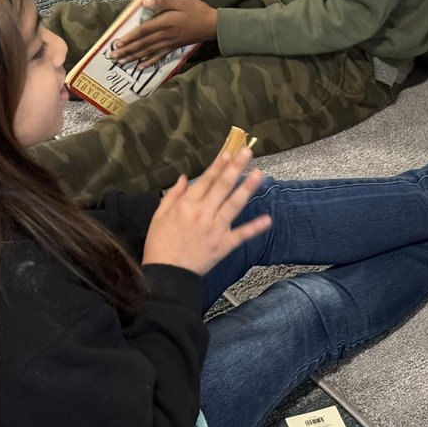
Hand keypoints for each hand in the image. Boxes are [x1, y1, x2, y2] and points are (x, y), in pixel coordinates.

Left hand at [111, 0, 215, 67]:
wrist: (213, 25)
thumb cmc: (197, 10)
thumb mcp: (181, 1)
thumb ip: (162, 2)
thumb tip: (144, 2)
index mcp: (165, 23)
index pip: (143, 31)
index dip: (129, 37)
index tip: (117, 43)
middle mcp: (165, 35)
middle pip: (142, 44)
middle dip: (126, 51)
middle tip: (113, 57)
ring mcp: (169, 43)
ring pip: (148, 52)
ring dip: (133, 57)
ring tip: (121, 62)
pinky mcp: (174, 47)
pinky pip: (159, 56)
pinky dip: (149, 61)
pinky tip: (141, 66)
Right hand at [142, 148, 270, 275]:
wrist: (167, 274)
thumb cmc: (160, 244)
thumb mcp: (159, 216)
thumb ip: (173, 195)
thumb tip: (185, 178)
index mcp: (186, 206)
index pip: (206, 180)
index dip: (218, 165)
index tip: (229, 153)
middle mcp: (203, 214)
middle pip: (222, 187)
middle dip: (235, 168)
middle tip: (247, 152)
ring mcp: (215, 229)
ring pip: (234, 205)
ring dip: (247, 189)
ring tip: (259, 174)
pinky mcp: (223, 245)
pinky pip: (241, 235)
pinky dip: (255, 228)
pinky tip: (268, 219)